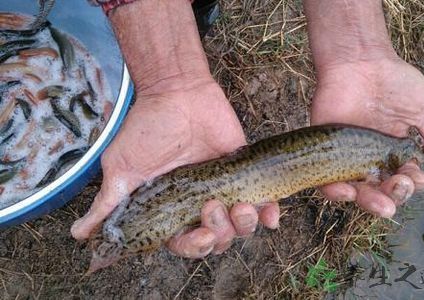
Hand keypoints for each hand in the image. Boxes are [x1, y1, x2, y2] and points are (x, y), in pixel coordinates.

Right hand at [70, 78, 279, 257]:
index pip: (186, 244)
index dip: (195, 247)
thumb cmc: (147, 129)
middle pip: (217, 240)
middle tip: (214, 206)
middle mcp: (198, 205)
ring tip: (242, 205)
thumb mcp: (122, 167)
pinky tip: (271, 214)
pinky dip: (270, 215)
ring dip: (245, 224)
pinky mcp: (244, 174)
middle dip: (220, 233)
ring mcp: (224, 190)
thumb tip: (80, 234)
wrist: (177, 92)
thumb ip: (109, 203)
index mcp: (171, 210)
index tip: (202, 234)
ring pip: (241, 227)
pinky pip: (264, 204)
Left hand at [311, 57, 423, 216]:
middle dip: (394, 196)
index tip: (417, 177)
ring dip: (369, 202)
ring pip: (358, 192)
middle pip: (384, 192)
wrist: (359, 62)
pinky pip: (327, 181)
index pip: (408, 179)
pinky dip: (335, 191)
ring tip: (378, 204)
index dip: (414, 184)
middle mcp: (374, 161)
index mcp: (399, 154)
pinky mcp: (325, 154)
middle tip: (399, 185)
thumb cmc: (395, 83)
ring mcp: (349, 159)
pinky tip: (346, 191)